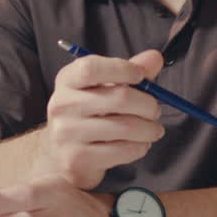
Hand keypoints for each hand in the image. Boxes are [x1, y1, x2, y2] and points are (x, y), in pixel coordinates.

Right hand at [38, 49, 165, 189]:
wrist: (61, 154)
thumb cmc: (88, 114)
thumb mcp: (102, 87)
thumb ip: (128, 71)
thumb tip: (155, 58)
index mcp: (67, 80)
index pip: (91, 68)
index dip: (122, 69)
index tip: (141, 76)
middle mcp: (63, 105)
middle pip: (119, 98)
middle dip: (148, 104)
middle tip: (155, 110)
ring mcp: (68, 133)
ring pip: (126, 127)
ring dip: (149, 129)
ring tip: (152, 129)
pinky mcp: (78, 158)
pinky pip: (123, 150)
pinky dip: (140, 147)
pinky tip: (138, 144)